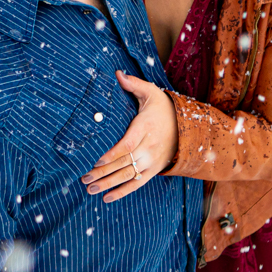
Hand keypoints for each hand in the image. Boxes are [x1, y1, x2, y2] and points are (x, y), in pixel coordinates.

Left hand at [82, 72, 177, 201]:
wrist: (187, 126)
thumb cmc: (163, 108)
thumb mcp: (151, 92)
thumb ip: (134, 84)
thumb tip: (118, 74)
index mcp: (146, 127)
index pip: (128, 143)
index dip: (113, 154)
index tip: (97, 161)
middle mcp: (149, 146)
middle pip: (125, 162)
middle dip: (104, 172)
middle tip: (85, 178)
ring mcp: (152, 160)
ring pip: (129, 175)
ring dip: (109, 184)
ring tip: (90, 188)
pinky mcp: (154, 169)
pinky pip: (138, 183)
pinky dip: (123, 191)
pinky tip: (107, 198)